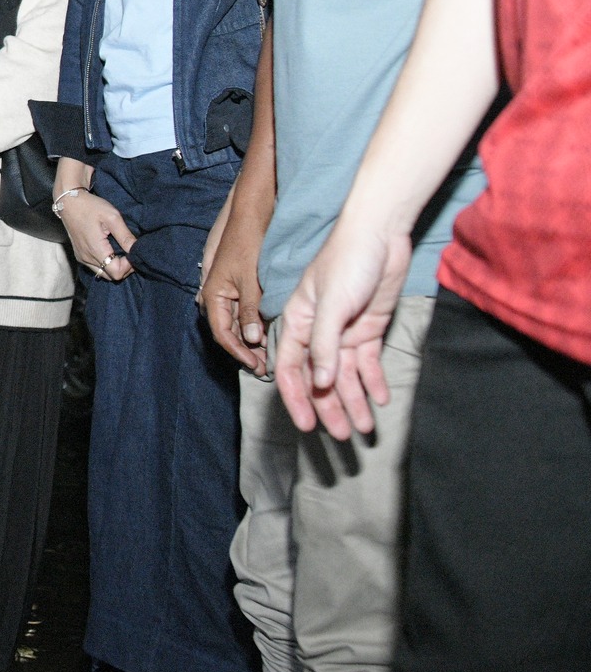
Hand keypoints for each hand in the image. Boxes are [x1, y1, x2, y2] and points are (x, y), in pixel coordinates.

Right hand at [57, 189, 136, 281]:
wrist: (69, 201)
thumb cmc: (91, 206)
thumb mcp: (112, 217)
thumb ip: (125, 236)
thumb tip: (137, 250)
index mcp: (95, 250)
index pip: (117, 272)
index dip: (129, 265)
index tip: (133, 251)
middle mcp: (87, 258)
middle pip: (111, 276)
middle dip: (124, 268)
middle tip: (129, 252)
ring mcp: (82, 257)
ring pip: (103, 273)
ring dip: (115, 266)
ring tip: (121, 251)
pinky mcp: (80, 255)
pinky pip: (96, 267)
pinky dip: (106, 263)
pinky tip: (110, 250)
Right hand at [200, 208, 268, 375]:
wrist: (250, 214)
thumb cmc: (247, 243)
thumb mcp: (251, 281)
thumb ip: (249, 311)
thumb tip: (250, 339)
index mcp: (212, 294)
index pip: (221, 333)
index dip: (238, 352)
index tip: (256, 365)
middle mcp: (214, 295)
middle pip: (226, 331)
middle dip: (244, 351)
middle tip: (264, 367)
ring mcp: (224, 290)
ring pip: (234, 323)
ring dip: (249, 340)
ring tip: (268, 354)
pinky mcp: (236, 285)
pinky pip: (240, 312)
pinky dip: (252, 325)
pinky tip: (267, 332)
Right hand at [274, 215, 410, 439]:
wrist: (380, 235)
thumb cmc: (347, 261)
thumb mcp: (332, 305)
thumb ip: (325, 345)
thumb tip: (320, 384)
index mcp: (299, 324)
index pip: (291, 369)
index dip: (297, 399)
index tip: (307, 426)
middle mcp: (318, 333)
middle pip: (320, 378)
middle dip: (331, 408)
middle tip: (343, 436)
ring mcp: (344, 332)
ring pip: (345, 375)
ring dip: (354, 401)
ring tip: (366, 428)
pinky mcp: (367, 328)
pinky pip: (368, 362)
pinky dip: (373, 381)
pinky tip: (380, 399)